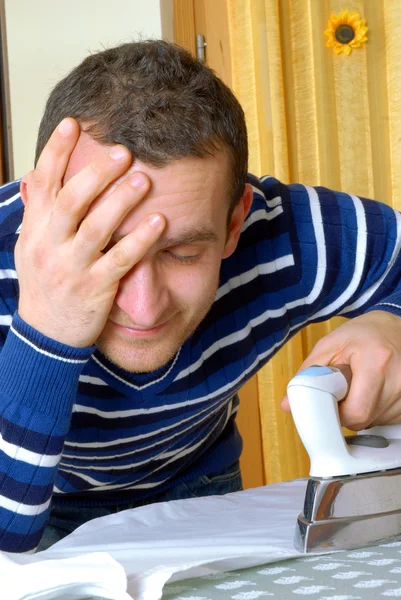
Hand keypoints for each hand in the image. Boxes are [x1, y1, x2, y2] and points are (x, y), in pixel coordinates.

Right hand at [15, 118, 165, 346]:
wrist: (46, 333)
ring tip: (144, 180)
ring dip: (121, 202)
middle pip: (71, 201)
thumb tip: (38, 174)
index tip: (74, 123)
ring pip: (96, 228)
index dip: (56, 151)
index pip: (43, 183)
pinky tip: (159, 222)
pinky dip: (140, 240)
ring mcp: (72, 267)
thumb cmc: (44, 284)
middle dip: (96, 173)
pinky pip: (120, 260)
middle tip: (123, 151)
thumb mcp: (31, 245)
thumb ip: (39, 211)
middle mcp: (50, 244)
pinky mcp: (94, 288)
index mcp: (36, 229)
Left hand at [281, 310, 400, 428]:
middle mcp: (398, 379)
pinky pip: (388, 420)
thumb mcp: (330, 345)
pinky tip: (374, 392)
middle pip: (364, 419)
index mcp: (377, 361)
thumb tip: (288, 405)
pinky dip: (376, 412)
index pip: (355, 411)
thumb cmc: (363, 334)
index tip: (328, 404)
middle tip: (342, 392)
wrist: (396, 329)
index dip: (337, 414)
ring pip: (375, 422)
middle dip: (346, 412)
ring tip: (361, 387)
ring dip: (361, 411)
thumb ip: (308, 375)